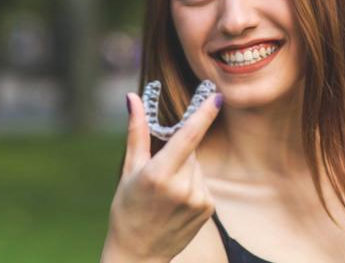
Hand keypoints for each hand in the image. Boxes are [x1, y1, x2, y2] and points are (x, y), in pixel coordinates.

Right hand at [101, 90, 222, 262]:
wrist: (138, 253)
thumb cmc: (127, 208)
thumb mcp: (129, 169)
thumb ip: (136, 131)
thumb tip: (133, 98)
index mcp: (158, 174)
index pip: (187, 137)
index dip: (204, 115)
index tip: (217, 97)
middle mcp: (181, 187)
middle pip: (190, 151)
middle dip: (179, 153)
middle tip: (159, 172)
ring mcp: (198, 200)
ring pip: (197, 167)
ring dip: (186, 171)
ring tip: (167, 193)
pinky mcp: (208, 208)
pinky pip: (203, 183)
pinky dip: (192, 185)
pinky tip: (178, 202)